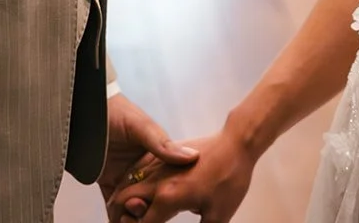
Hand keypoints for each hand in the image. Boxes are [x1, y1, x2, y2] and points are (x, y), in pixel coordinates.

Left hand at [98, 93, 197, 212]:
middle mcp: (143, 170)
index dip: (165, 200)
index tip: (160, 208)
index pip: (167, 185)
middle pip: (150, 200)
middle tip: (135, 209)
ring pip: (133, 207)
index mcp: (156, 157)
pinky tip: (116, 222)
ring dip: (130, 217)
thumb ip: (162, 144)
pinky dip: (115, 217)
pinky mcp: (108, 182)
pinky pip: (113, 206)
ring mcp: (126, 178)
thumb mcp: (141, 125)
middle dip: (145, 212)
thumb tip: (192, 157)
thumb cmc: (115, 111)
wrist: (84, 107)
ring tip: (125, 219)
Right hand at [107, 128, 254, 222]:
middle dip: (122, 216)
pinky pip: (137, 169)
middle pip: (123, 200)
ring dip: (124, 199)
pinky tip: (140, 194)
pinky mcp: (163, 155)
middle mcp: (157, 179)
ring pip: (127, 182)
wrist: (236, 143)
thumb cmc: (229, 180)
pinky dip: (131, 183)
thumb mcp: (217, 218)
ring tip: (132, 214)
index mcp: (168, 197)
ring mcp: (159, 164)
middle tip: (130, 222)